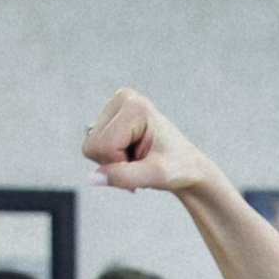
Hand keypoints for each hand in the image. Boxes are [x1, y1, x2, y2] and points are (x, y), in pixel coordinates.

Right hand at [83, 87, 213, 197]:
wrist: (187, 166)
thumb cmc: (178, 167)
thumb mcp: (155, 175)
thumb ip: (124, 176)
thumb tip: (93, 178)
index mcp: (134, 106)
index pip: (103, 146)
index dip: (119, 164)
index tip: (143, 164)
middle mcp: (123, 99)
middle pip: (92, 145)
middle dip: (114, 163)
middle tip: (139, 164)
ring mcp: (115, 107)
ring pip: (91, 148)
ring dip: (113, 162)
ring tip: (137, 160)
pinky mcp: (111, 117)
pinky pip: (94, 147)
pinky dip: (112, 159)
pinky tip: (131, 157)